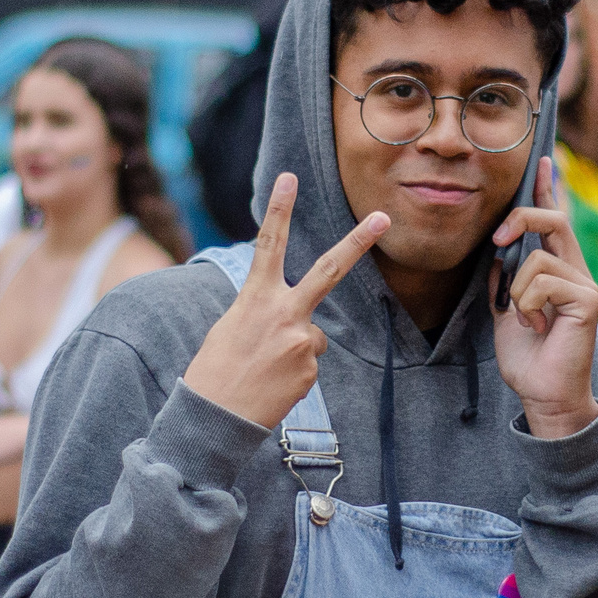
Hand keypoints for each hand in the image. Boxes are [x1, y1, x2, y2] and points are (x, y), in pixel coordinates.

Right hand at [182, 172, 388, 428]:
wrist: (215, 420)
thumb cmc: (214, 371)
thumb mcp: (231, 328)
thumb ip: (266, 312)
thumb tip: (298, 323)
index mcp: (255, 298)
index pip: (269, 244)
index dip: (279, 209)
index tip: (289, 178)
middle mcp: (285, 314)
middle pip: (329, 270)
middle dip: (358, 241)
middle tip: (383, 216)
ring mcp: (303, 342)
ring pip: (313, 334)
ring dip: (294, 348)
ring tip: (264, 369)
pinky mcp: (311, 369)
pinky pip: (309, 362)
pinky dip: (293, 372)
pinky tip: (272, 385)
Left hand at [490, 158, 597, 439]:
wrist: (543, 394)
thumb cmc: (527, 357)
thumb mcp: (505, 312)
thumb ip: (503, 281)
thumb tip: (498, 254)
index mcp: (557, 269)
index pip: (553, 220)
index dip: (547, 189)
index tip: (542, 160)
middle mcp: (575, 270)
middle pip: (551, 219)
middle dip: (520, 219)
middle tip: (498, 240)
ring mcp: (584, 284)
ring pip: (536, 259)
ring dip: (517, 293)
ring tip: (527, 321)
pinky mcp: (587, 300)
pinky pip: (543, 282)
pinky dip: (527, 306)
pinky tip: (536, 327)